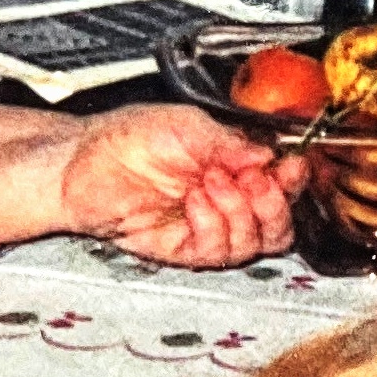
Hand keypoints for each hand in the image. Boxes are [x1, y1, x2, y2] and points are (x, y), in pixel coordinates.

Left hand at [58, 105, 302, 265]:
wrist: (81, 163)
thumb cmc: (125, 138)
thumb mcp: (184, 125)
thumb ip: (228, 142)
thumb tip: (267, 154)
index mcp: (235, 166)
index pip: (283, 183)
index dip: (294, 178)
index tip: (292, 165)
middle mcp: (227, 200)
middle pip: (280, 223)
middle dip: (276, 203)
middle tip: (256, 181)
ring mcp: (207, 227)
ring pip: (257, 243)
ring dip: (243, 212)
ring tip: (213, 183)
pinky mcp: (184, 249)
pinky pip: (218, 251)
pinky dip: (214, 225)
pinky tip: (196, 201)